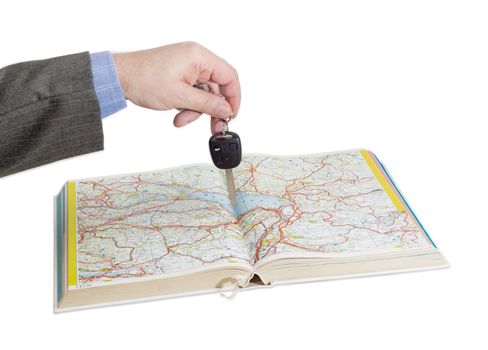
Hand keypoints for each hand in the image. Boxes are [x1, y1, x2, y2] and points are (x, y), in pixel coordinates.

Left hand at [113, 42, 240, 132]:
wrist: (118, 78)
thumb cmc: (143, 79)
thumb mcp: (180, 97)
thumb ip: (208, 104)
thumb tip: (226, 110)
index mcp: (199, 56)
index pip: (229, 76)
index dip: (234, 97)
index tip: (231, 114)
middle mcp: (195, 58)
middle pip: (217, 87)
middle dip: (213, 108)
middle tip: (214, 126)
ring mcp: (187, 66)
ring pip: (204, 93)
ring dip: (196, 110)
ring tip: (182, 119)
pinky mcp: (179, 74)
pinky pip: (192, 92)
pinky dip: (187, 105)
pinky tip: (177, 114)